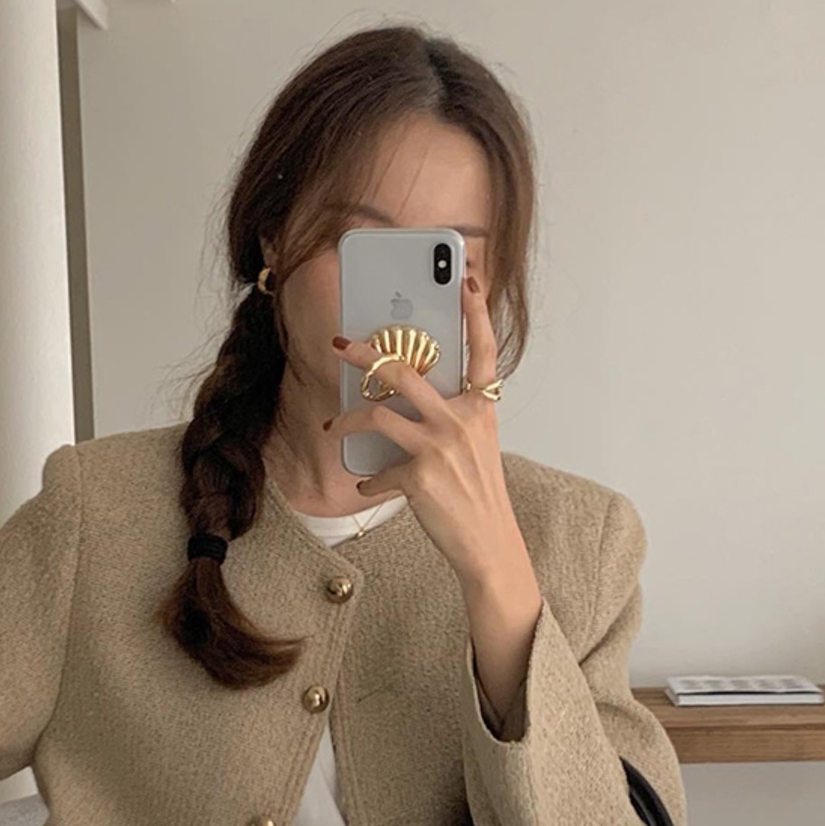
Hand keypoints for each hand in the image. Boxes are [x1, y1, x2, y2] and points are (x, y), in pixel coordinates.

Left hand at [326, 274, 531, 590]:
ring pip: (378, 415)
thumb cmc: (478, 495)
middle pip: (406, 372)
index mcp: (482, 409)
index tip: (468, 280)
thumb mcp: (477, 448)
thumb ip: (454, 418)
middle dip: (366, 353)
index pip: (484, 351)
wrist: (489, 544)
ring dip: (348, 420)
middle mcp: (462, 420)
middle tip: (340, 346)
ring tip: (336, 426)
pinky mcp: (419, 477)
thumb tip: (406, 400)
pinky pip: (379, 470)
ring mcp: (440, 447)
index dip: (476, 313)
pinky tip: (370, 488)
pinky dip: (370, 481)